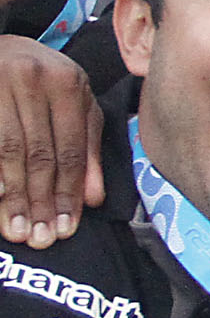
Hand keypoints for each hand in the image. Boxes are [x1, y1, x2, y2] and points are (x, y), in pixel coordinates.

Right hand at [0, 36, 101, 245]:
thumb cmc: (43, 81)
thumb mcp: (75, 106)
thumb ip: (86, 151)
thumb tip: (93, 200)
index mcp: (68, 83)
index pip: (71, 150)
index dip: (69, 192)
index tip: (67, 228)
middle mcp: (33, 80)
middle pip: (39, 154)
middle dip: (41, 201)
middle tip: (41, 238)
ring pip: (8, 151)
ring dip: (12, 196)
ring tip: (17, 230)